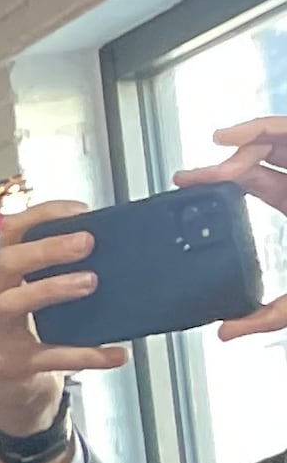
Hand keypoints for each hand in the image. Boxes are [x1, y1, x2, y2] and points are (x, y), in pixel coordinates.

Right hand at [0, 201, 128, 441]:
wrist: (19, 391)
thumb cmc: (39, 336)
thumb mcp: (49, 299)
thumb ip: (71, 274)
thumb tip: (125, 248)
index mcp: (7, 277)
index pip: (12, 233)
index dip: (42, 215)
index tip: (80, 210)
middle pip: (7, 263)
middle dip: (47, 249)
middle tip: (87, 243)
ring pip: (12, 304)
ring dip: (51, 288)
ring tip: (90, 283)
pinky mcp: (13, 364)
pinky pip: (48, 356)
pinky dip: (85, 354)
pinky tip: (115, 353)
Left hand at [179, 117, 286, 337]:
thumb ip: (266, 316)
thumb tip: (224, 334)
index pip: (251, 181)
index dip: (217, 178)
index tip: (184, 182)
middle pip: (260, 155)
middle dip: (223, 159)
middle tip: (189, 176)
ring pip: (277, 136)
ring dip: (244, 139)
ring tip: (214, 150)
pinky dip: (266, 128)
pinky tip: (237, 139)